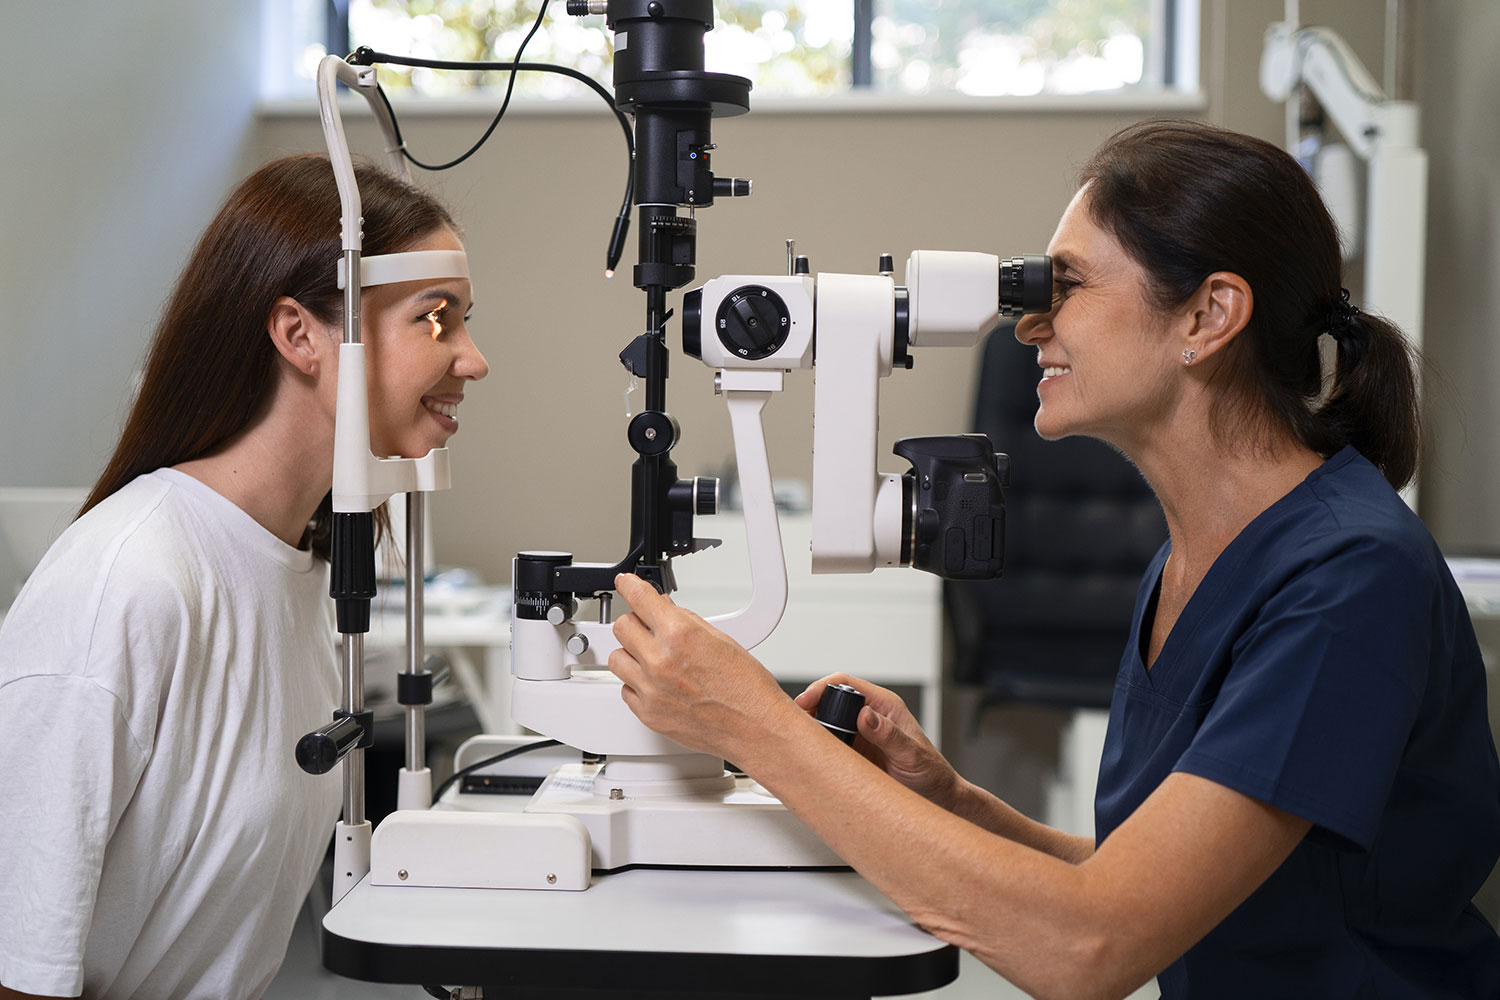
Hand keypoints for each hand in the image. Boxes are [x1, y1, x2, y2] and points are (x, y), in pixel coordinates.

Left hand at [608, 573, 798, 761]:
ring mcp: (651, 689)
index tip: (625, 583)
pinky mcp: (648, 714)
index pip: (639, 598)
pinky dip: (637, 683)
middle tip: (648, 628)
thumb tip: (664, 609)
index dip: (629, 585)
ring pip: (617, 658)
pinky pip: (625, 689)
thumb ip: (685, 621)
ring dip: (631, 653)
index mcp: (680, 635)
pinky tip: (657, 683)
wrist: (754, 728)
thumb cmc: (747, 688)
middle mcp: (660, 661)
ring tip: (653, 658)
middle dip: (635, 623)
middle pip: (622, 627)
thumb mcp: (720, 639)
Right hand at [794, 674, 960, 809]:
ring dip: (812, 729)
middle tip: (796, 726)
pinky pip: (829, 745)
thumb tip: (866, 715)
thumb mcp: (912, 755)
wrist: (937, 797)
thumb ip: (889, 735)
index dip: (822, 688)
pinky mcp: (854, 752)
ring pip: (826, 723)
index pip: (845, 684)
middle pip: (830, 701)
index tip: (806, 702)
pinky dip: (817, 748)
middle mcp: (870, 716)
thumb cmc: (932, 773)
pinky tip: (811, 757)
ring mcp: (860, 734)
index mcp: (884, 705)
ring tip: (800, 742)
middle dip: (810, 709)